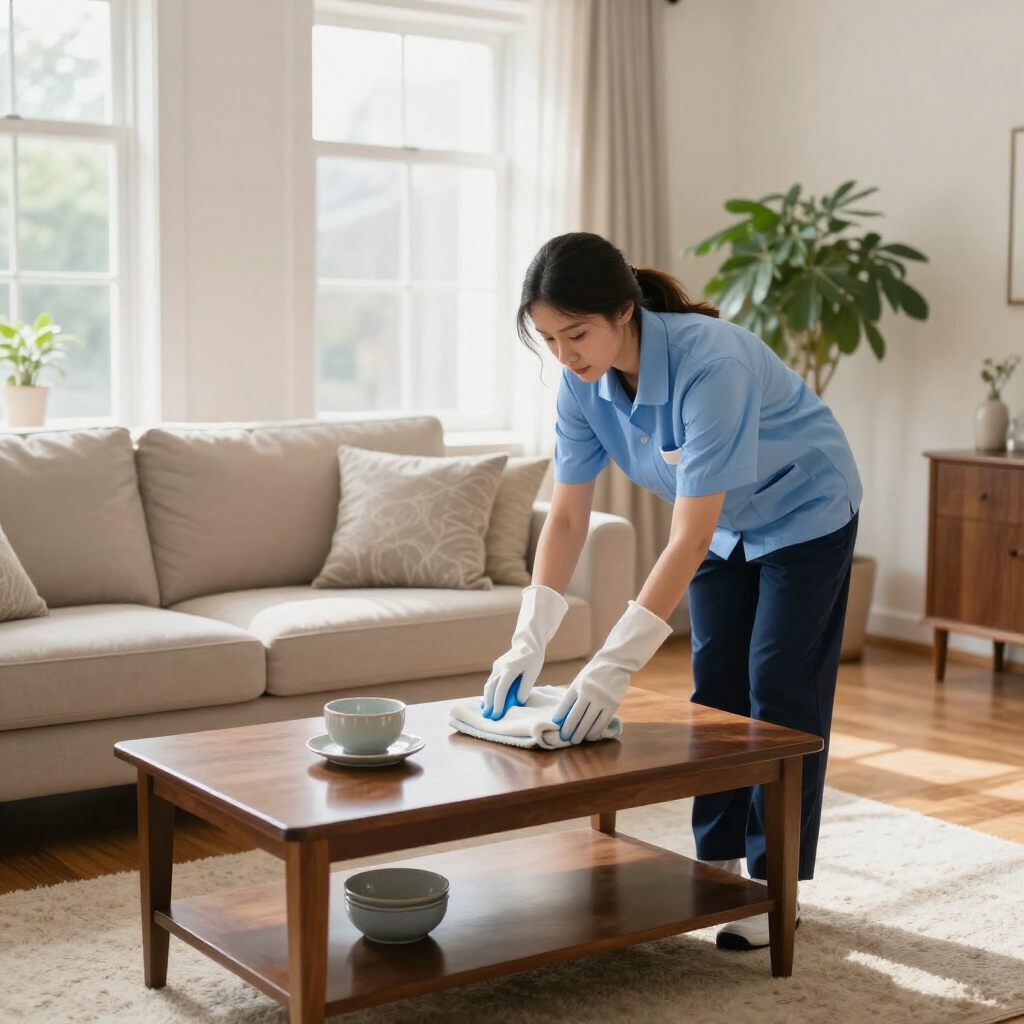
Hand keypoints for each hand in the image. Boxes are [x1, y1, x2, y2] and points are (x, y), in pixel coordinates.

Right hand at [482, 585, 568, 719]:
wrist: (527, 642)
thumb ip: (525, 688)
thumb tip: (518, 702)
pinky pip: (491, 681)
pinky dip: (489, 692)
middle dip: (489, 704)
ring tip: (486, 712)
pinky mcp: (497, 667)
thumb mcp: (532, 673)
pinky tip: (488, 701)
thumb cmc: (533, 657)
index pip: (500, 690)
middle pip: (491, 689)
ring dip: (487, 699)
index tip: (496, 716)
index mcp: (509, 669)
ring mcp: (497, 667)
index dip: (498, 704)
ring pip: (489, 685)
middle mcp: (500, 668)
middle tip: (488, 718)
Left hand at [552, 601, 672, 743]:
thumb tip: (562, 716)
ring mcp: (603, 699)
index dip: (561, 718)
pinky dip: (596, 730)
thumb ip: (572, 696)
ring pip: (590, 721)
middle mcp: (589, 693)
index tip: (556, 727)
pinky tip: (591, 736)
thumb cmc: (593, 673)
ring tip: (576, 740)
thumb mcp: (579, 681)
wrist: (614, 663)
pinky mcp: (614, 704)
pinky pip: (603, 721)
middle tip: (564, 739)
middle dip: (570, 729)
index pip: (566, 705)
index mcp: (579, 686)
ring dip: (582, 733)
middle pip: (577, 716)